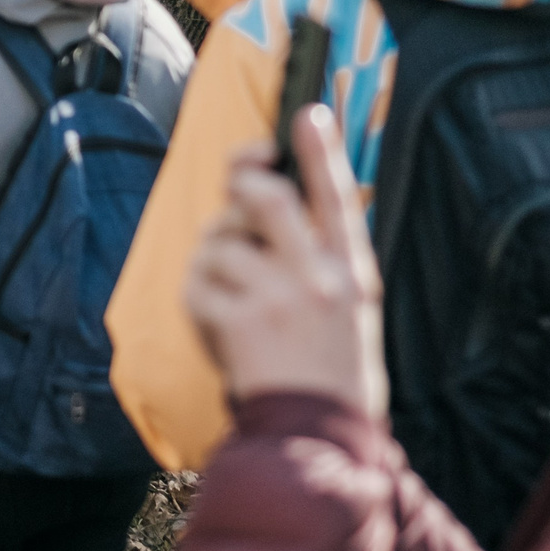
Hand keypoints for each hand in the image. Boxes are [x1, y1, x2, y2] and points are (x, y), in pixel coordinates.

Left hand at [184, 106, 387, 418]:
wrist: (317, 437)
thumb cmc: (331, 371)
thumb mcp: (352, 310)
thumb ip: (321, 257)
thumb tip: (271, 202)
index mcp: (350, 272)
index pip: (338, 197)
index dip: (321, 151)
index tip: (308, 113)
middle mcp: (317, 277)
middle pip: (266, 198)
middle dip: (242, 187)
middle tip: (238, 198)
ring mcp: (276, 299)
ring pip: (221, 242)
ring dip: (214, 263)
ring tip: (234, 303)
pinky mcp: (237, 323)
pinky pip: (197, 283)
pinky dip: (199, 300)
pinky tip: (220, 329)